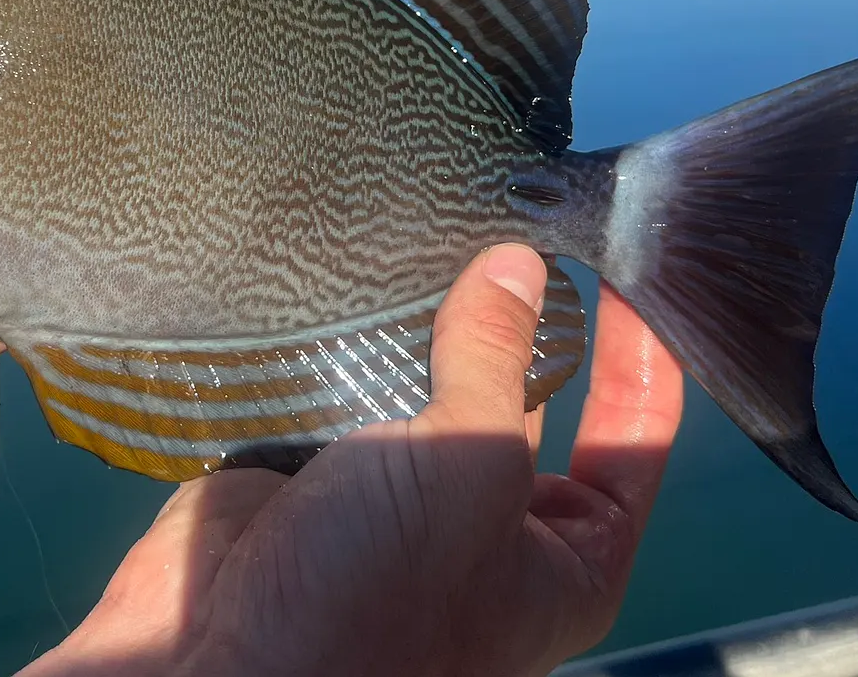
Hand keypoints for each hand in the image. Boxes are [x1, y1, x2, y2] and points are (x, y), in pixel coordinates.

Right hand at [26, 246, 684, 676]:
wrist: (218, 666)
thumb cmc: (373, 604)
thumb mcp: (469, 472)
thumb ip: (498, 361)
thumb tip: (518, 269)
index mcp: (562, 558)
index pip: (631, 439)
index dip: (638, 354)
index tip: (619, 268)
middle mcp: (487, 524)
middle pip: (527, 397)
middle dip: (517, 320)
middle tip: (511, 225)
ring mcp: (396, 494)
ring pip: (431, 380)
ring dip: (428, 319)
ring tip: (435, 231)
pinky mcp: (316, 468)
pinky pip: (349, 381)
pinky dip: (350, 335)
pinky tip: (358, 273)